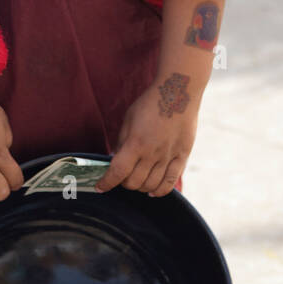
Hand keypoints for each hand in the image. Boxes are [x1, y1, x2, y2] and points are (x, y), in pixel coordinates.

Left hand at [95, 77, 199, 197]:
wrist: (179, 92)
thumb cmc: (150, 103)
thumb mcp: (128, 119)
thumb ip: (122, 142)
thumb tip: (115, 160)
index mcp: (135, 143)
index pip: (117, 172)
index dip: (106, 183)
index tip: (100, 187)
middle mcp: (152, 154)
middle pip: (133, 183)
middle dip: (123, 182)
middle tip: (122, 176)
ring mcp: (168, 157)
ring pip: (150, 185)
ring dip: (139, 187)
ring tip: (136, 180)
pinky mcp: (182, 156)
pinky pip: (170, 182)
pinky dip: (159, 191)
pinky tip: (152, 191)